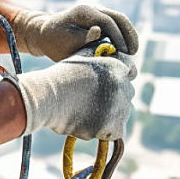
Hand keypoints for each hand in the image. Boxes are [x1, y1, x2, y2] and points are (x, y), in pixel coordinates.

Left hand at [11, 4, 138, 60]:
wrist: (46, 34)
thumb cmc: (54, 41)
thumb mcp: (64, 43)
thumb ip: (81, 38)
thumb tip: (98, 32)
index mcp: (83, 11)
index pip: (106, 21)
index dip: (117, 37)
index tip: (123, 53)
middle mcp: (93, 8)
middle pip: (118, 17)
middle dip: (128, 34)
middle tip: (133, 52)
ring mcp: (98, 12)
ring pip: (120, 19)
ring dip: (129, 34)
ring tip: (133, 52)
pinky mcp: (101, 20)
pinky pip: (117, 25)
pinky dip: (124, 35)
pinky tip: (127, 49)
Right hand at [13, 54, 133, 141]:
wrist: (49, 97)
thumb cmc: (60, 77)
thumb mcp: (81, 57)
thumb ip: (98, 54)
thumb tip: (105, 47)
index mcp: (117, 66)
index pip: (130, 71)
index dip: (118, 77)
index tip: (107, 83)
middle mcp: (123, 86)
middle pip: (127, 93)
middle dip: (115, 96)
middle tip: (93, 100)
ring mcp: (119, 107)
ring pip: (122, 113)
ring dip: (110, 114)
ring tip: (88, 113)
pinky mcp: (113, 126)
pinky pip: (116, 131)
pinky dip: (106, 130)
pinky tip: (90, 125)